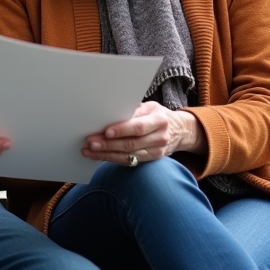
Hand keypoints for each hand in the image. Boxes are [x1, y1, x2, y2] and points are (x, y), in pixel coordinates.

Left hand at [82, 101, 204, 164]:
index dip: (121, 130)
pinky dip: (113, 159)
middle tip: (91, 142)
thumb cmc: (159, 115)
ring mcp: (156, 151)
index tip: (105, 131)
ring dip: (106, 154)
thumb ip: (134, 110)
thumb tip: (112, 113)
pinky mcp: (151, 160)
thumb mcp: (150, 107)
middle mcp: (159, 138)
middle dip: (108, 144)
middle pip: (130, 144)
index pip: (138, 127)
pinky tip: (100, 156)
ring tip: (90, 151)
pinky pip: (129, 161)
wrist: (179, 131)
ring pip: (128, 156)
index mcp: (159, 120)